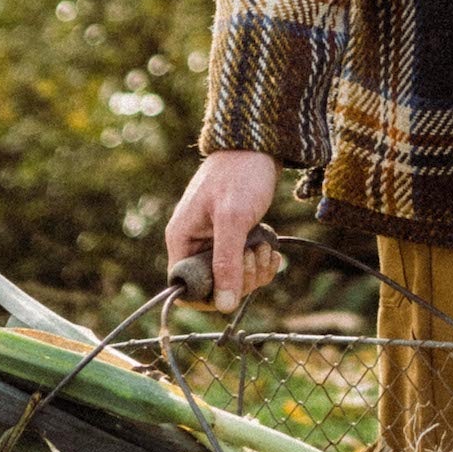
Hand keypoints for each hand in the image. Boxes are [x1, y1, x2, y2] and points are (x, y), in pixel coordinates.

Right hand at [162, 150, 282, 309]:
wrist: (259, 146)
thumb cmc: (239, 176)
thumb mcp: (233, 219)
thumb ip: (226, 262)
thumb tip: (224, 305)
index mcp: (182, 239)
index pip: (185, 287)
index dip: (210, 295)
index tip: (234, 286)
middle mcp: (195, 243)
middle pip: (214, 286)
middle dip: (240, 278)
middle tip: (254, 254)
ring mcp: (215, 241)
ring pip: (234, 278)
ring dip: (255, 270)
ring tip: (265, 246)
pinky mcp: (235, 237)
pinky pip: (246, 265)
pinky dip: (261, 262)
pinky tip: (270, 248)